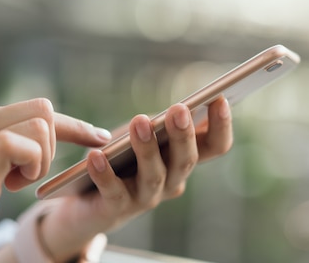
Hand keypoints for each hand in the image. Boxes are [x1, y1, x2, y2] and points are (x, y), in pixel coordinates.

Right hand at [0, 98, 110, 262]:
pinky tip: (12, 185)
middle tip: (30, 176)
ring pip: (40, 122)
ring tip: (15, 183)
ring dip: (43, 158)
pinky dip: (34, 165)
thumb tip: (36, 141)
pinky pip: (27, 143)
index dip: (71, 125)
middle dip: (58, 142)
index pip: (30, 109)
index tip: (98, 137)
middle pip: (41, 108)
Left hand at [39, 97, 232, 260]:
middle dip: (183, 134)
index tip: (220, 98)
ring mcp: (146, 198)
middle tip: (179, 109)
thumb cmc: (122, 158)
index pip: (215, 146)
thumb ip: (161, 123)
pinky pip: (114, 192)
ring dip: (147, 148)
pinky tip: (96, 155)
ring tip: (138, 121)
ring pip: (153, 176)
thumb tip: (181, 105)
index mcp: (183, 159)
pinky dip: (105, 174)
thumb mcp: (143, 134)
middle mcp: (172, 182)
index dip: (221, 125)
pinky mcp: (116, 209)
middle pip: (186, 160)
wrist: (87, 202)